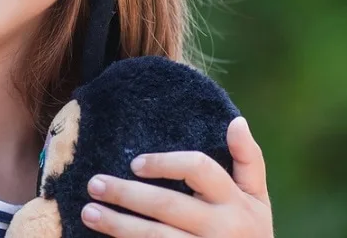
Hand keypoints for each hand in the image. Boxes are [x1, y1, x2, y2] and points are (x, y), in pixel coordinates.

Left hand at [81, 117, 272, 236]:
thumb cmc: (250, 231)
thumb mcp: (257, 197)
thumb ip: (249, 159)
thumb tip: (237, 121)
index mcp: (235, 201)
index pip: (198, 169)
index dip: (165, 163)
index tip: (134, 163)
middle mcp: (221, 227)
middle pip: (166, 205)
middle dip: (126, 194)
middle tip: (94, 184)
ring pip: (154, 237)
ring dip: (118, 225)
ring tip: (89, 212)